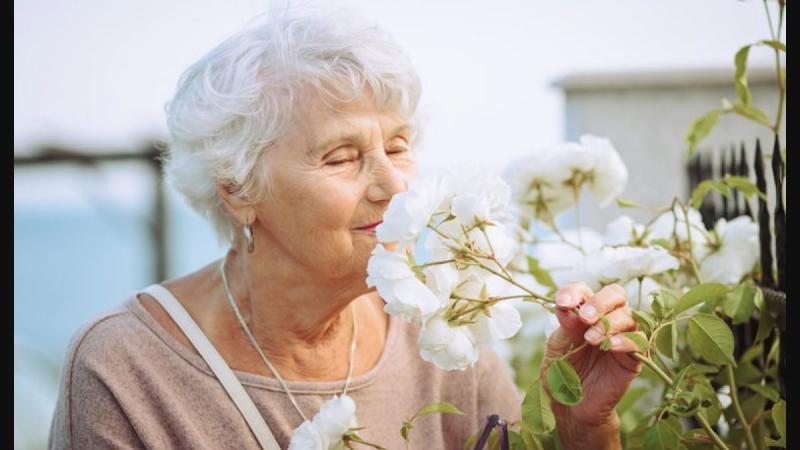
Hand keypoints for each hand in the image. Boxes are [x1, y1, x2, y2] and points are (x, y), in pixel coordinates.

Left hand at [541, 282, 645, 448]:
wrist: (571, 406)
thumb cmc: (562, 372)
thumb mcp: (557, 346)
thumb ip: (565, 326)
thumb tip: (566, 306)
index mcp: (584, 312)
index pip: (584, 290)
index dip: (574, 292)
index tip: (562, 302)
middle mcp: (606, 319)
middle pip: (616, 294)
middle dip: (600, 301)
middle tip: (585, 316)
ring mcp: (622, 336)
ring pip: (628, 316)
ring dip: (609, 323)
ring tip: (590, 339)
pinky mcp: (633, 358)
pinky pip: (639, 341)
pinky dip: (624, 341)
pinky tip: (609, 346)